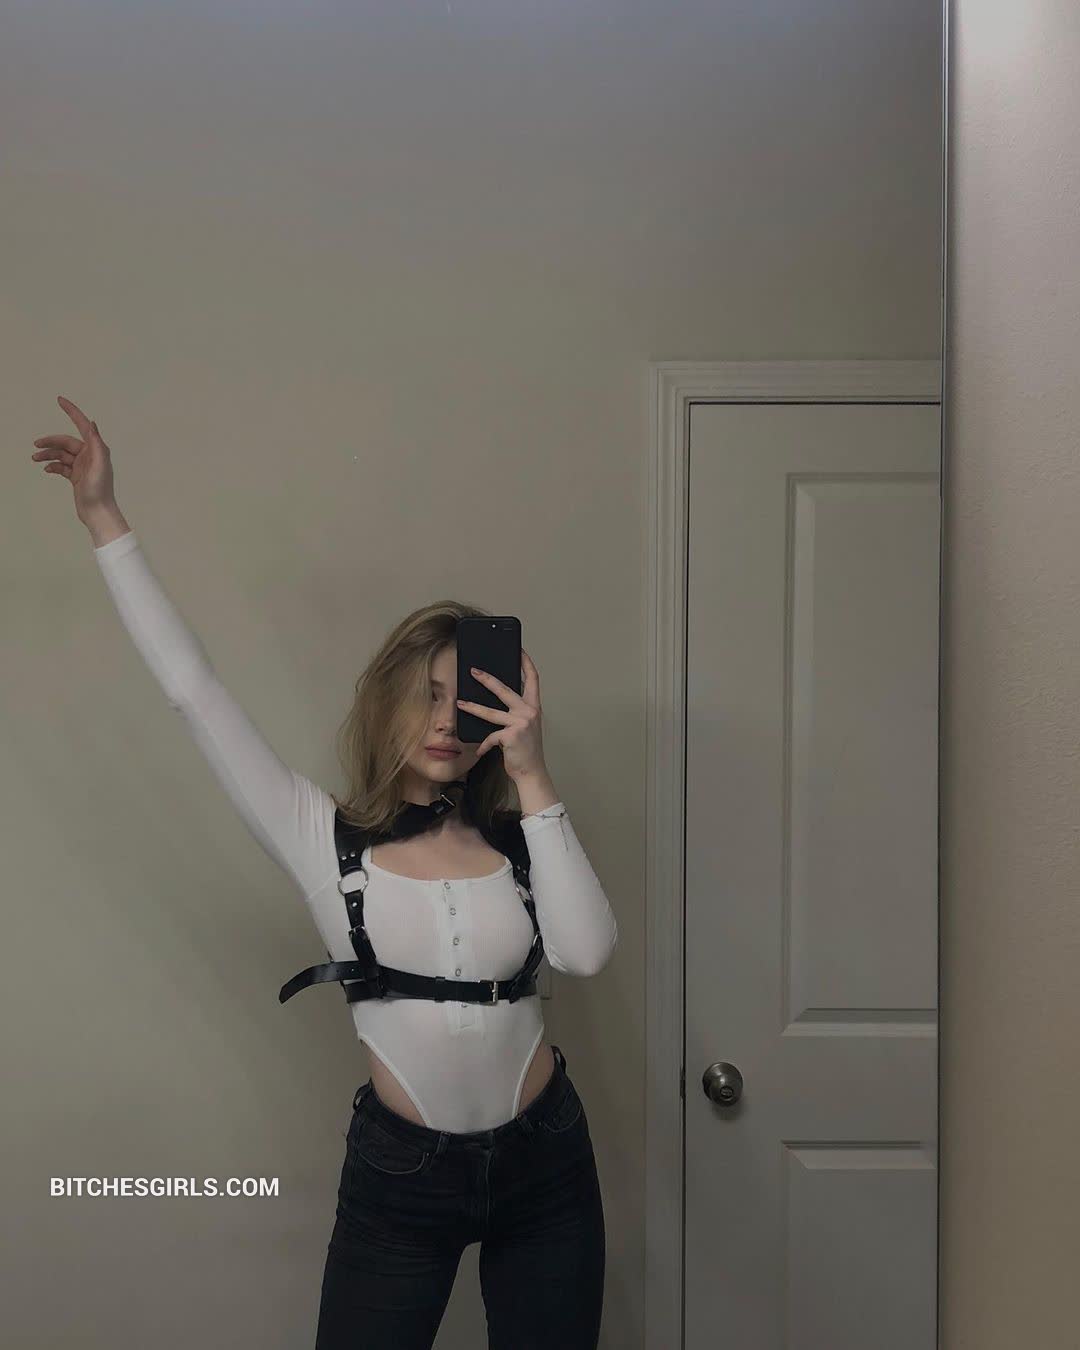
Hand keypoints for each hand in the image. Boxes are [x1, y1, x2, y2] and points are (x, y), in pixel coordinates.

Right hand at [31, 395, 117, 524]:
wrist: (97, 513)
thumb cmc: (99, 490)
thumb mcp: (99, 465)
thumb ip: (96, 443)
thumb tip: (92, 423)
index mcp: (97, 449)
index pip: (83, 425)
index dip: (72, 412)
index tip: (60, 400)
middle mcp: (91, 455)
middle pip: (66, 442)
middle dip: (51, 442)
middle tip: (35, 445)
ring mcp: (83, 466)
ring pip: (61, 454)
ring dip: (48, 455)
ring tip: (35, 459)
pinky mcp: (77, 477)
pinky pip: (62, 466)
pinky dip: (53, 466)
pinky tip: (46, 470)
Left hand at [457, 649, 547, 780]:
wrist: (532, 772)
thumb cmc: (526, 750)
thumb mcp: (524, 726)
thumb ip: (515, 713)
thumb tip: (496, 701)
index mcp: (533, 707)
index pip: (532, 678)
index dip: (526, 662)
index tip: (519, 650)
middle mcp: (529, 712)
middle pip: (505, 689)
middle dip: (487, 679)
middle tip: (473, 671)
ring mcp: (521, 723)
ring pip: (491, 712)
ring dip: (473, 708)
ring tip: (460, 703)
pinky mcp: (511, 736)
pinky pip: (491, 736)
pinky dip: (484, 744)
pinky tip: (479, 750)